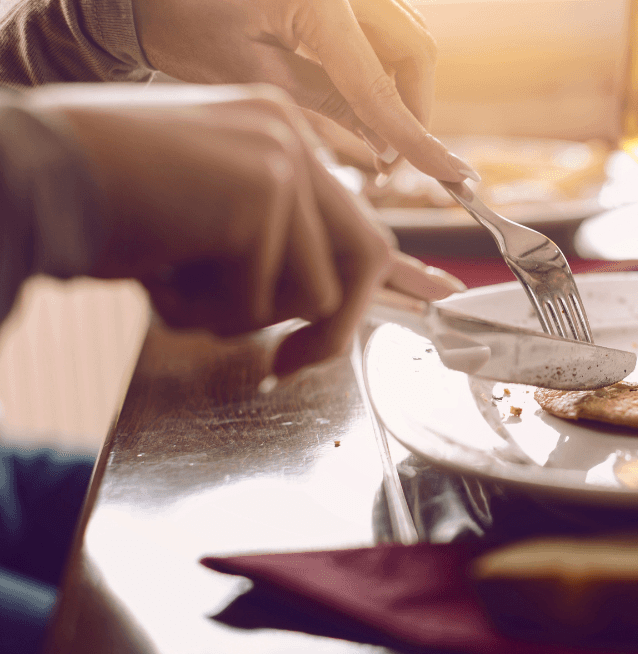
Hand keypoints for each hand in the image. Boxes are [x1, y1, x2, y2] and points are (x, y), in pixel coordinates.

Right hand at [29, 83, 461, 375]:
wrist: (29, 178)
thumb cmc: (98, 206)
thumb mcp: (199, 220)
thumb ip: (264, 245)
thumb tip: (323, 306)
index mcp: (275, 133)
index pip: (356, 214)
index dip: (393, 271)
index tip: (429, 298)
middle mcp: (288, 136)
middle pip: (362, 256)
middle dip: (335, 329)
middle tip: (287, 368)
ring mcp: (281, 161)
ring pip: (314, 293)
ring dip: (239, 316)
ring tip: (173, 278)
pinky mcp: (262, 195)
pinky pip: (267, 300)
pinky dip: (207, 312)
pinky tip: (159, 269)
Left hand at [131, 0, 478, 182]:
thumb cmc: (181, 20)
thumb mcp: (250, 75)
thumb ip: (325, 109)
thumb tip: (381, 150)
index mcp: (319, 0)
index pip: (379, 85)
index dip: (414, 138)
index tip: (450, 175)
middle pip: (413, 50)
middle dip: (412, 107)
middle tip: (390, 155)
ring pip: (405, 38)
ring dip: (400, 87)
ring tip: (374, 133)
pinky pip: (382, 28)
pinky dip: (381, 66)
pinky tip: (359, 99)